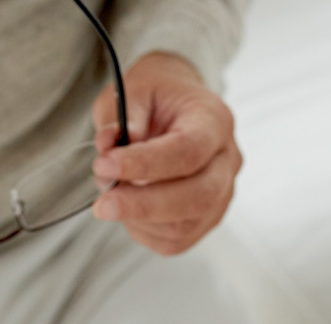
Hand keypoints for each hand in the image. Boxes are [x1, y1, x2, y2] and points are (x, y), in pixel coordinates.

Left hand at [88, 51, 242, 254]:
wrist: (175, 105)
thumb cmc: (158, 97)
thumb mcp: (133, 91)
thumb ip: (121, 118)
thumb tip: (109, 146)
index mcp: (213, 119)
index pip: (188, 150)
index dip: (145, 164)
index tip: (105, 164)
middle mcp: (227, 159)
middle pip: (197, 196)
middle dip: (144, 205)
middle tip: (103, 203)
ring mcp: (222, 192)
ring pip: (186, 225)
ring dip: (139, 219)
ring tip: (111, 195)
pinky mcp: (208, 217)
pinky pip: (177, 240)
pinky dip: (145, 231)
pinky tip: (128, 209)